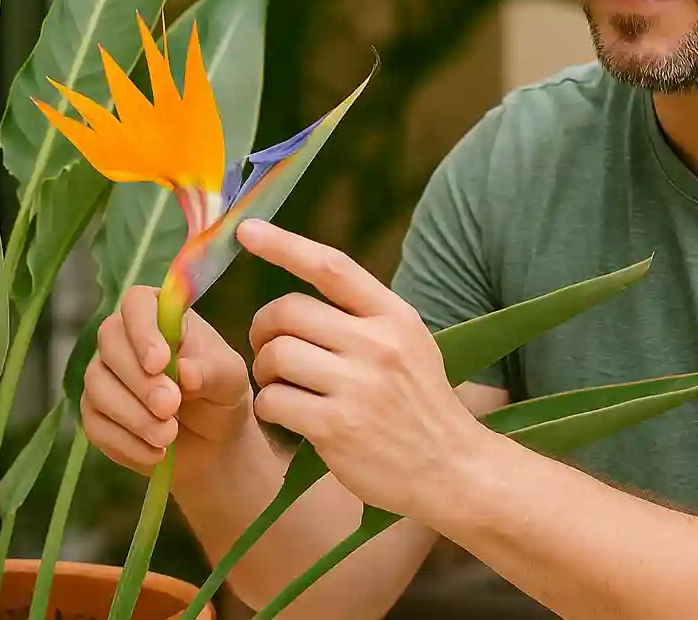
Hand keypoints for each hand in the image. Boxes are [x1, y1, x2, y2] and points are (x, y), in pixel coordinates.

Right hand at [80, 285, 255, 482]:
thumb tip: (183, 371)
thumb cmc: (221, 394)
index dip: (142, 330)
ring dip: (134, 415)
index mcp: (160, 315)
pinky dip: (127, 442)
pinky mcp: (96, 414)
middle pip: (109, 342)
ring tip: (169, 435)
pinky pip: (96, 425)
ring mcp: (104, 375)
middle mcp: (125, 338)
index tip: (160, 362)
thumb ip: (210, 371)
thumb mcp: (230, 379)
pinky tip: (157, 453)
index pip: (137, 303)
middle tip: (171, 406)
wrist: (213, 442)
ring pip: (97, 385)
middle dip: (139, 380)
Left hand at [239, 218, 485, 517]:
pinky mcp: (337, 428)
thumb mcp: (410, 344)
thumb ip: (365, 316)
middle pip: (288, 311)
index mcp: (395, 316)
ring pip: (275, 355)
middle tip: (268, 348)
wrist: (451, 469)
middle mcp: (378, 344)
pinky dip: (270, 407)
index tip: (246, 230)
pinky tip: (289, 416)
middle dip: (263, 329)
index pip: (331, 266)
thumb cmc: (420, 404)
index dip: (283, 244)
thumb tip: (302, 288)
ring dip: (265, 371)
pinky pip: (273, 401)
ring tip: (283, 386)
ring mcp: (358, 386)